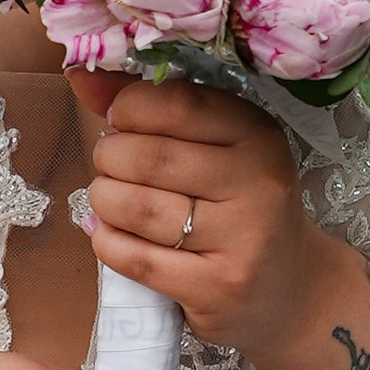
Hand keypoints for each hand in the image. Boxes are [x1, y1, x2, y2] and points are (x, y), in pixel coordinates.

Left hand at [72, 70, 327, 364]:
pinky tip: (113, 236)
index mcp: (258, 135)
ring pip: (138, 208)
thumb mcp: (216, 150)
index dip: (130, 107)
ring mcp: (241, 240)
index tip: (120, 121)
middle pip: (150, 157)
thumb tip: (81, 77)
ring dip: (104, 201)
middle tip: (111, 166)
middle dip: (110, 157)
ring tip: (110, 200)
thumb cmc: (238, 209)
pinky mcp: (217, 288)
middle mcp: (257, 183)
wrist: (288, 292)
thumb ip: (154, 109)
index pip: (177, 103)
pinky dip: (108, 243)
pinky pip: (136, 259)